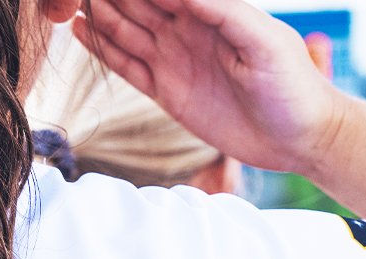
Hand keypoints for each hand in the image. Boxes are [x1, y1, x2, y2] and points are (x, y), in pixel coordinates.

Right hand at [74, 0, 348, 173]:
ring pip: (127, 29)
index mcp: (213, 10)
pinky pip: (128, 65)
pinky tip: (80, 30)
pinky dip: (103, 48)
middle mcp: (190, 29)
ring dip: (99, 12)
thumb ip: (226, 11)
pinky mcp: (169, 92)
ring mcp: (176, 59)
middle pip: (139, 2)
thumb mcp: (265, 43)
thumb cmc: (294, 86)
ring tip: (64, 1)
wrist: (301, 138)